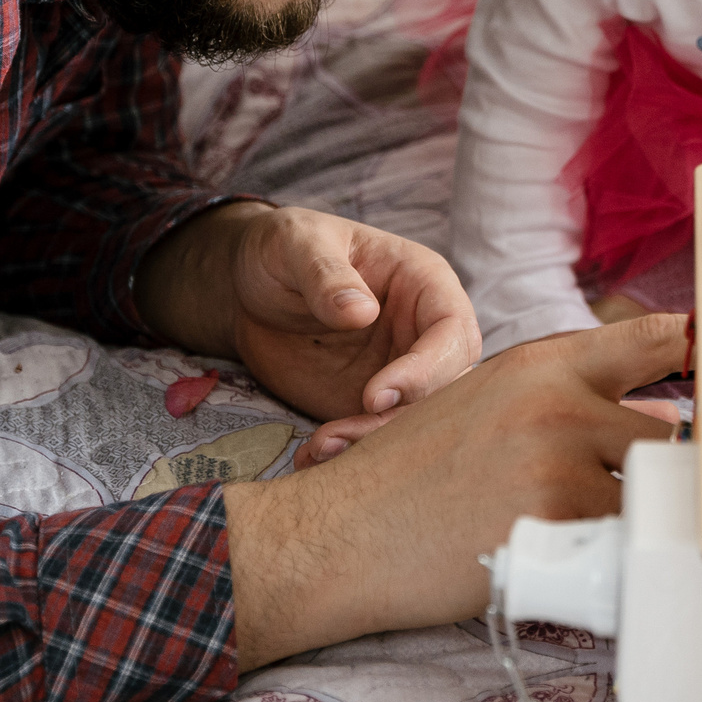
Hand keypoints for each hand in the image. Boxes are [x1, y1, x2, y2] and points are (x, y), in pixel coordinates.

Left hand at [138, 203, 479, 421]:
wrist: (249, 287)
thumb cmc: (283, 249)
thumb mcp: (298, 245)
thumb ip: (327, 275)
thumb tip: (361, 312)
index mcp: (424, 285)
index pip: (452, 332)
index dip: (426, 369)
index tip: (376, 396)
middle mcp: (423, 333)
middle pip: (446, 388)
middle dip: (403, 419)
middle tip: (344, 434)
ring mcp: (399, 372)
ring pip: (414, 421)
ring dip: (374, 443)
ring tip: (322, 446)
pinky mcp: (369, 403)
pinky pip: (375, 436)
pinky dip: (349, 453)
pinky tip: (312, 456)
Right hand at [224, 314, 688, 665]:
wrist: (338, 535)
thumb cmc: (405, 479)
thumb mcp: (484, 408)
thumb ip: (568, 404)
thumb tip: (661, 413)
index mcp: (542, 363)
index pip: (654, 338)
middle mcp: (559, 400)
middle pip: (668, 433)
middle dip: (656, 476)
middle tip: (629, 507)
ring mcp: (560, 460)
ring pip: (649, 493)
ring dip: (633, 522)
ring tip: (586, 542)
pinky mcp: (557, 523)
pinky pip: (623, 545)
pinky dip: (611, 564)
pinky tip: (573, 571)